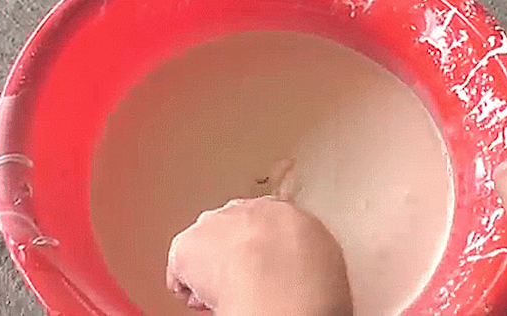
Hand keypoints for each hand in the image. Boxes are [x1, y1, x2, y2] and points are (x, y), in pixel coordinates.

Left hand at [166, 196, 352, 315]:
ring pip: (206, 240)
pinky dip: (185, 282)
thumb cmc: (309, 282)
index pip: (266, 219)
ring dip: (210, 263)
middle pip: (233, 225)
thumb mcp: (326, 257)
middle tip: (241, 280)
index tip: (262, 263)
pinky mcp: (188, 243)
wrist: (283, 287)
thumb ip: (306, 250)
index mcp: (287, 211)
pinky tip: (199, 298)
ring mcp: (216, 222)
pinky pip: (181, 264)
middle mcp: (249, 209)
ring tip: (220, 292)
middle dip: (233, 249)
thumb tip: (308, 266)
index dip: (261, 245)